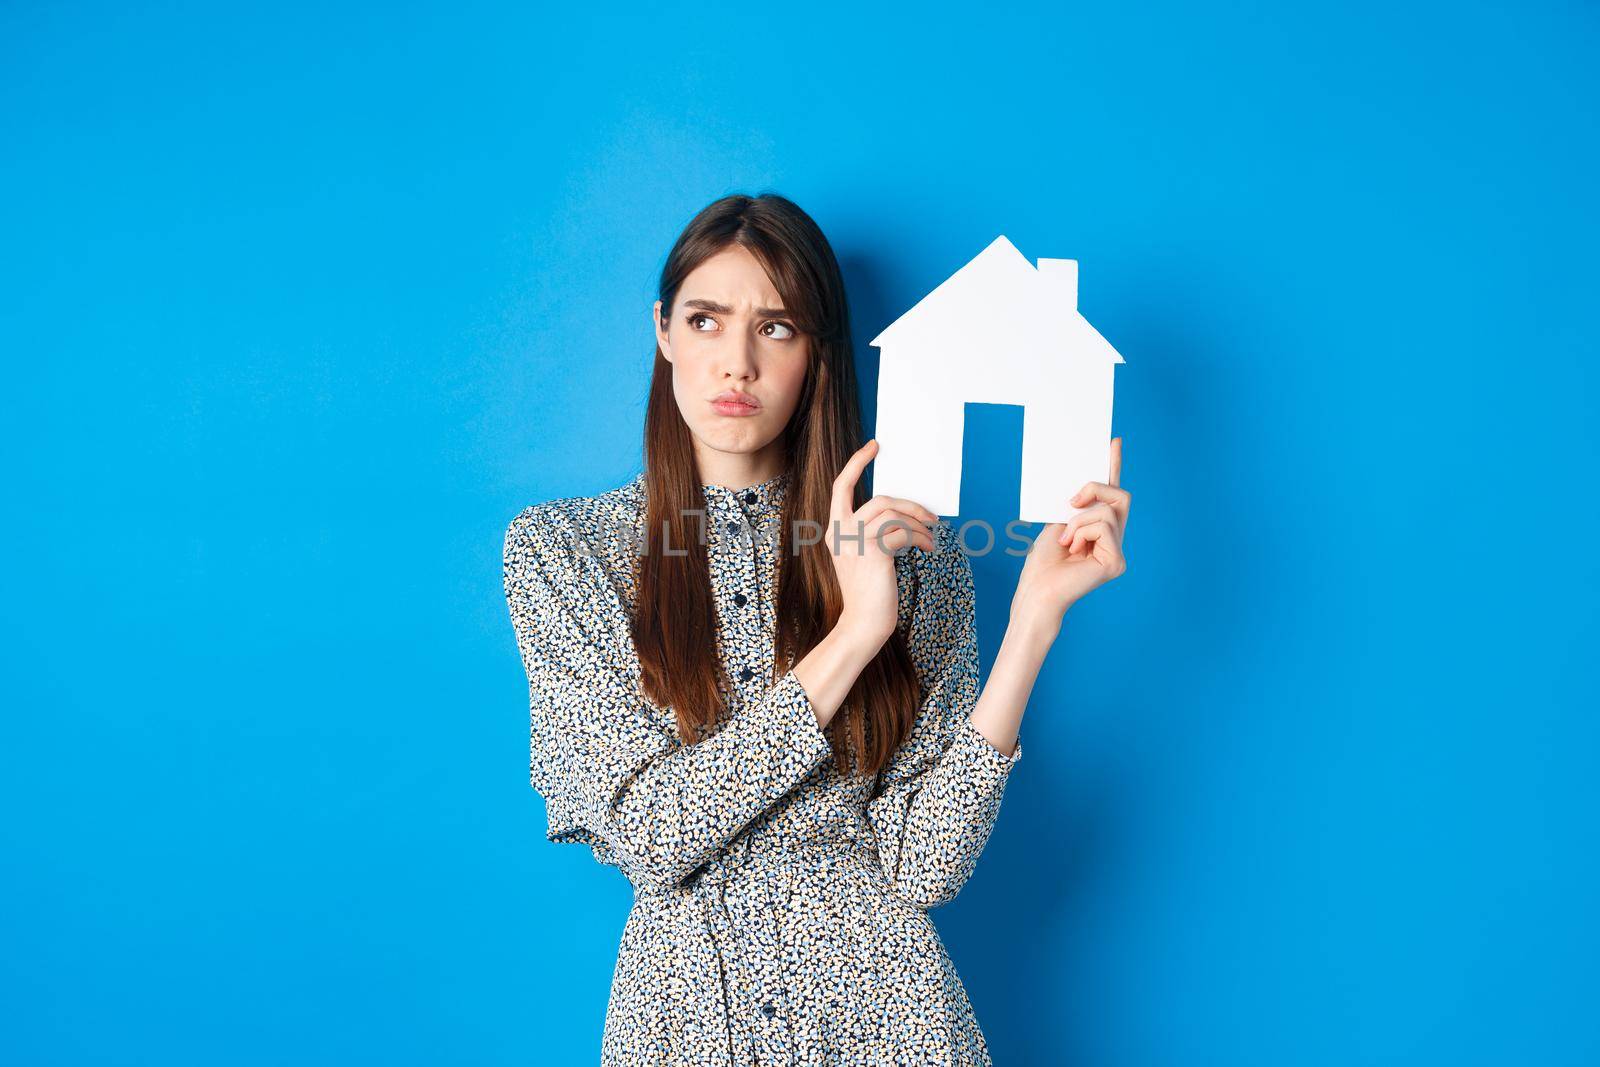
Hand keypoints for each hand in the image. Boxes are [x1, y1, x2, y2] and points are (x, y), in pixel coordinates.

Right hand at [828, 439, 936, 643]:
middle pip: (880, 499)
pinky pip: (903, 533)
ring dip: (919, 525)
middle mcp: (840, 532)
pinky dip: (920, 539)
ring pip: (894, 515)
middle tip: (930, 516)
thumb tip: (902, 514)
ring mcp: (855, 542)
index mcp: (834, 530)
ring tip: (930, 538)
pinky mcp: (874, 553)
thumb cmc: (868, 593)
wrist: (863, 624)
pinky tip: (928, 549)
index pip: (841, 487)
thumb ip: (871, 533)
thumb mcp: (862, 557)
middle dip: (911, 505)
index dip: (857, 463)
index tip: (874, 447)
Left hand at [1013, 437, 1130, 625]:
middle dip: (1094, 490)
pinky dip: (1081, 532)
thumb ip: (1077, 504)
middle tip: (1070, 503)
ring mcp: (1118, 551)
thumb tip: (1085, 483)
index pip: (1112, 494)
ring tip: (1065, 541)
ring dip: (1078, 520)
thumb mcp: (1059, 521)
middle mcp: (1114, 538)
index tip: (1113, 441)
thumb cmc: (1043, 562)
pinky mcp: (1116, 561)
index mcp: (1100, 529)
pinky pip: (1103, 526)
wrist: (1037, 590)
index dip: (1113, 466)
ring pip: (1108, 510)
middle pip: (1120, 495)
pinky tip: (1072, 550)